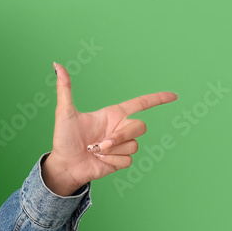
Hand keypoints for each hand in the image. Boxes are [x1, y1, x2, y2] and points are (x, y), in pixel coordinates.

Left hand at [40, 62, 177, 195]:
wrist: (65, 164)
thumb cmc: (64, 138)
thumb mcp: (64, 112)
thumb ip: (65, 89)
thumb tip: (58, 66)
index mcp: (113, 114)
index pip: (140, 104)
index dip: (158, 99)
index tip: (174, 95)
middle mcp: (119, 128)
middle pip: (140, 127)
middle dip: (122, 136)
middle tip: (102, 143)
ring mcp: (121, 145)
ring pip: (134, 145)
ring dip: (113, 150)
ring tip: (95, 151)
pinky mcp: (120, 160)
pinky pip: (128, 160)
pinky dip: (112, 161)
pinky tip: (99, 161)